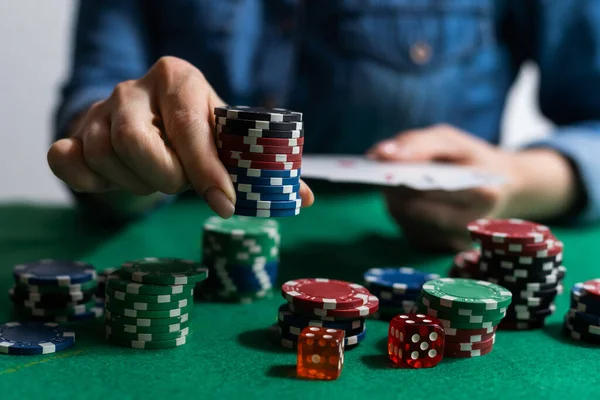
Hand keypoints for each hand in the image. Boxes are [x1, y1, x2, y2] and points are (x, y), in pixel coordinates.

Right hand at [47, 57, 313, 217]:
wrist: (148, 123)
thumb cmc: (196, 135)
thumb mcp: (228, 141)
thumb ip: (261, 168)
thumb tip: (304, 198)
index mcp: (179, 78)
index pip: (189, 125)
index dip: (207, 170)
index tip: (226, 204)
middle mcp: (134, 87)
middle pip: (135, 142)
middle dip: (163, 178)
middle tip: (177, 182)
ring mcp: (98, 108)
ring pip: (106, 159)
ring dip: (136, 185)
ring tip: (154, 177)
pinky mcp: (72, 131)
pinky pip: (67, 160)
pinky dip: (90, 181)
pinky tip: (111, 178)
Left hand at [367, 124, 576, 251]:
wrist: (502, 186)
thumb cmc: (472, 158)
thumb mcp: (451, 140)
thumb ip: (417, 144)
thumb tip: (380, 154)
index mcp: (482, 192)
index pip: (429, 187)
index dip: (400, 173)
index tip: (381, 159)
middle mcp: (472, 223)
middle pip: (412, 207)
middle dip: (391, 187)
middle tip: (380, 170)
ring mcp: (456, 240)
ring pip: (405, 220)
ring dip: (393, 199)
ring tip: (392, 181)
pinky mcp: (440, 249)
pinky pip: (408, 230)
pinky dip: (401, 212)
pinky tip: (406, 198)